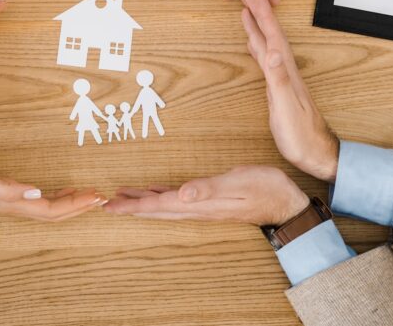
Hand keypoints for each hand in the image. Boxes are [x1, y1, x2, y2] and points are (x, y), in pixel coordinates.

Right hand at [0, 158, 106, 220]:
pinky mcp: (9, 196)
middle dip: (80, 206)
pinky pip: (41, 201)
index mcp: (15, 203)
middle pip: (56, 212)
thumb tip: (35, 192)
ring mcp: (14, 203)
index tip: (96, 196)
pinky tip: (64, 190)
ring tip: (90, 195)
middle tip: (102, 197)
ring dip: (72, 203)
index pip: (53, 209)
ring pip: (50, 208)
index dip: (76, 204)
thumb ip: (8, 188)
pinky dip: (58, 197)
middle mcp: (17, 206)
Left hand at [105, 166, 308, 225]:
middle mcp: (197, 208)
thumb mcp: (238, 182)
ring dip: (143, 202)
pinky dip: (160, 198)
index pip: (159, 206)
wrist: (285, 203)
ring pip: (164, 206)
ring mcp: (203, 207)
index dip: (133, 206)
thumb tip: (180, 194)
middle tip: (107, 204)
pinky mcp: (209, 202)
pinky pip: (177, 202)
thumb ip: (208, 189)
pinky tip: (155, 193)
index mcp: (200, 204)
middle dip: (131, 206)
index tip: (110, 206)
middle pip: (156, 209)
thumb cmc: (265, 188)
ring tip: (123, 196)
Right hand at [242, 0, 338, 181]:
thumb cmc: (300, 135)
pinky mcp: (279, 90)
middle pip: (271, 37)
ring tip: (249, 13)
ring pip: (268, 47)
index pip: (273, 38)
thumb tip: (272, 50)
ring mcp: (283, 80)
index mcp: (286, 73)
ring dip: (259, 29)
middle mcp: (285, 72)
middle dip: (260, 15)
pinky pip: (266, 61)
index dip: (262, 17)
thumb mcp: (285, 107)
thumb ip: (278, 79)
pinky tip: (256, 47)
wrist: (316, 153)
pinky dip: (259, 49)